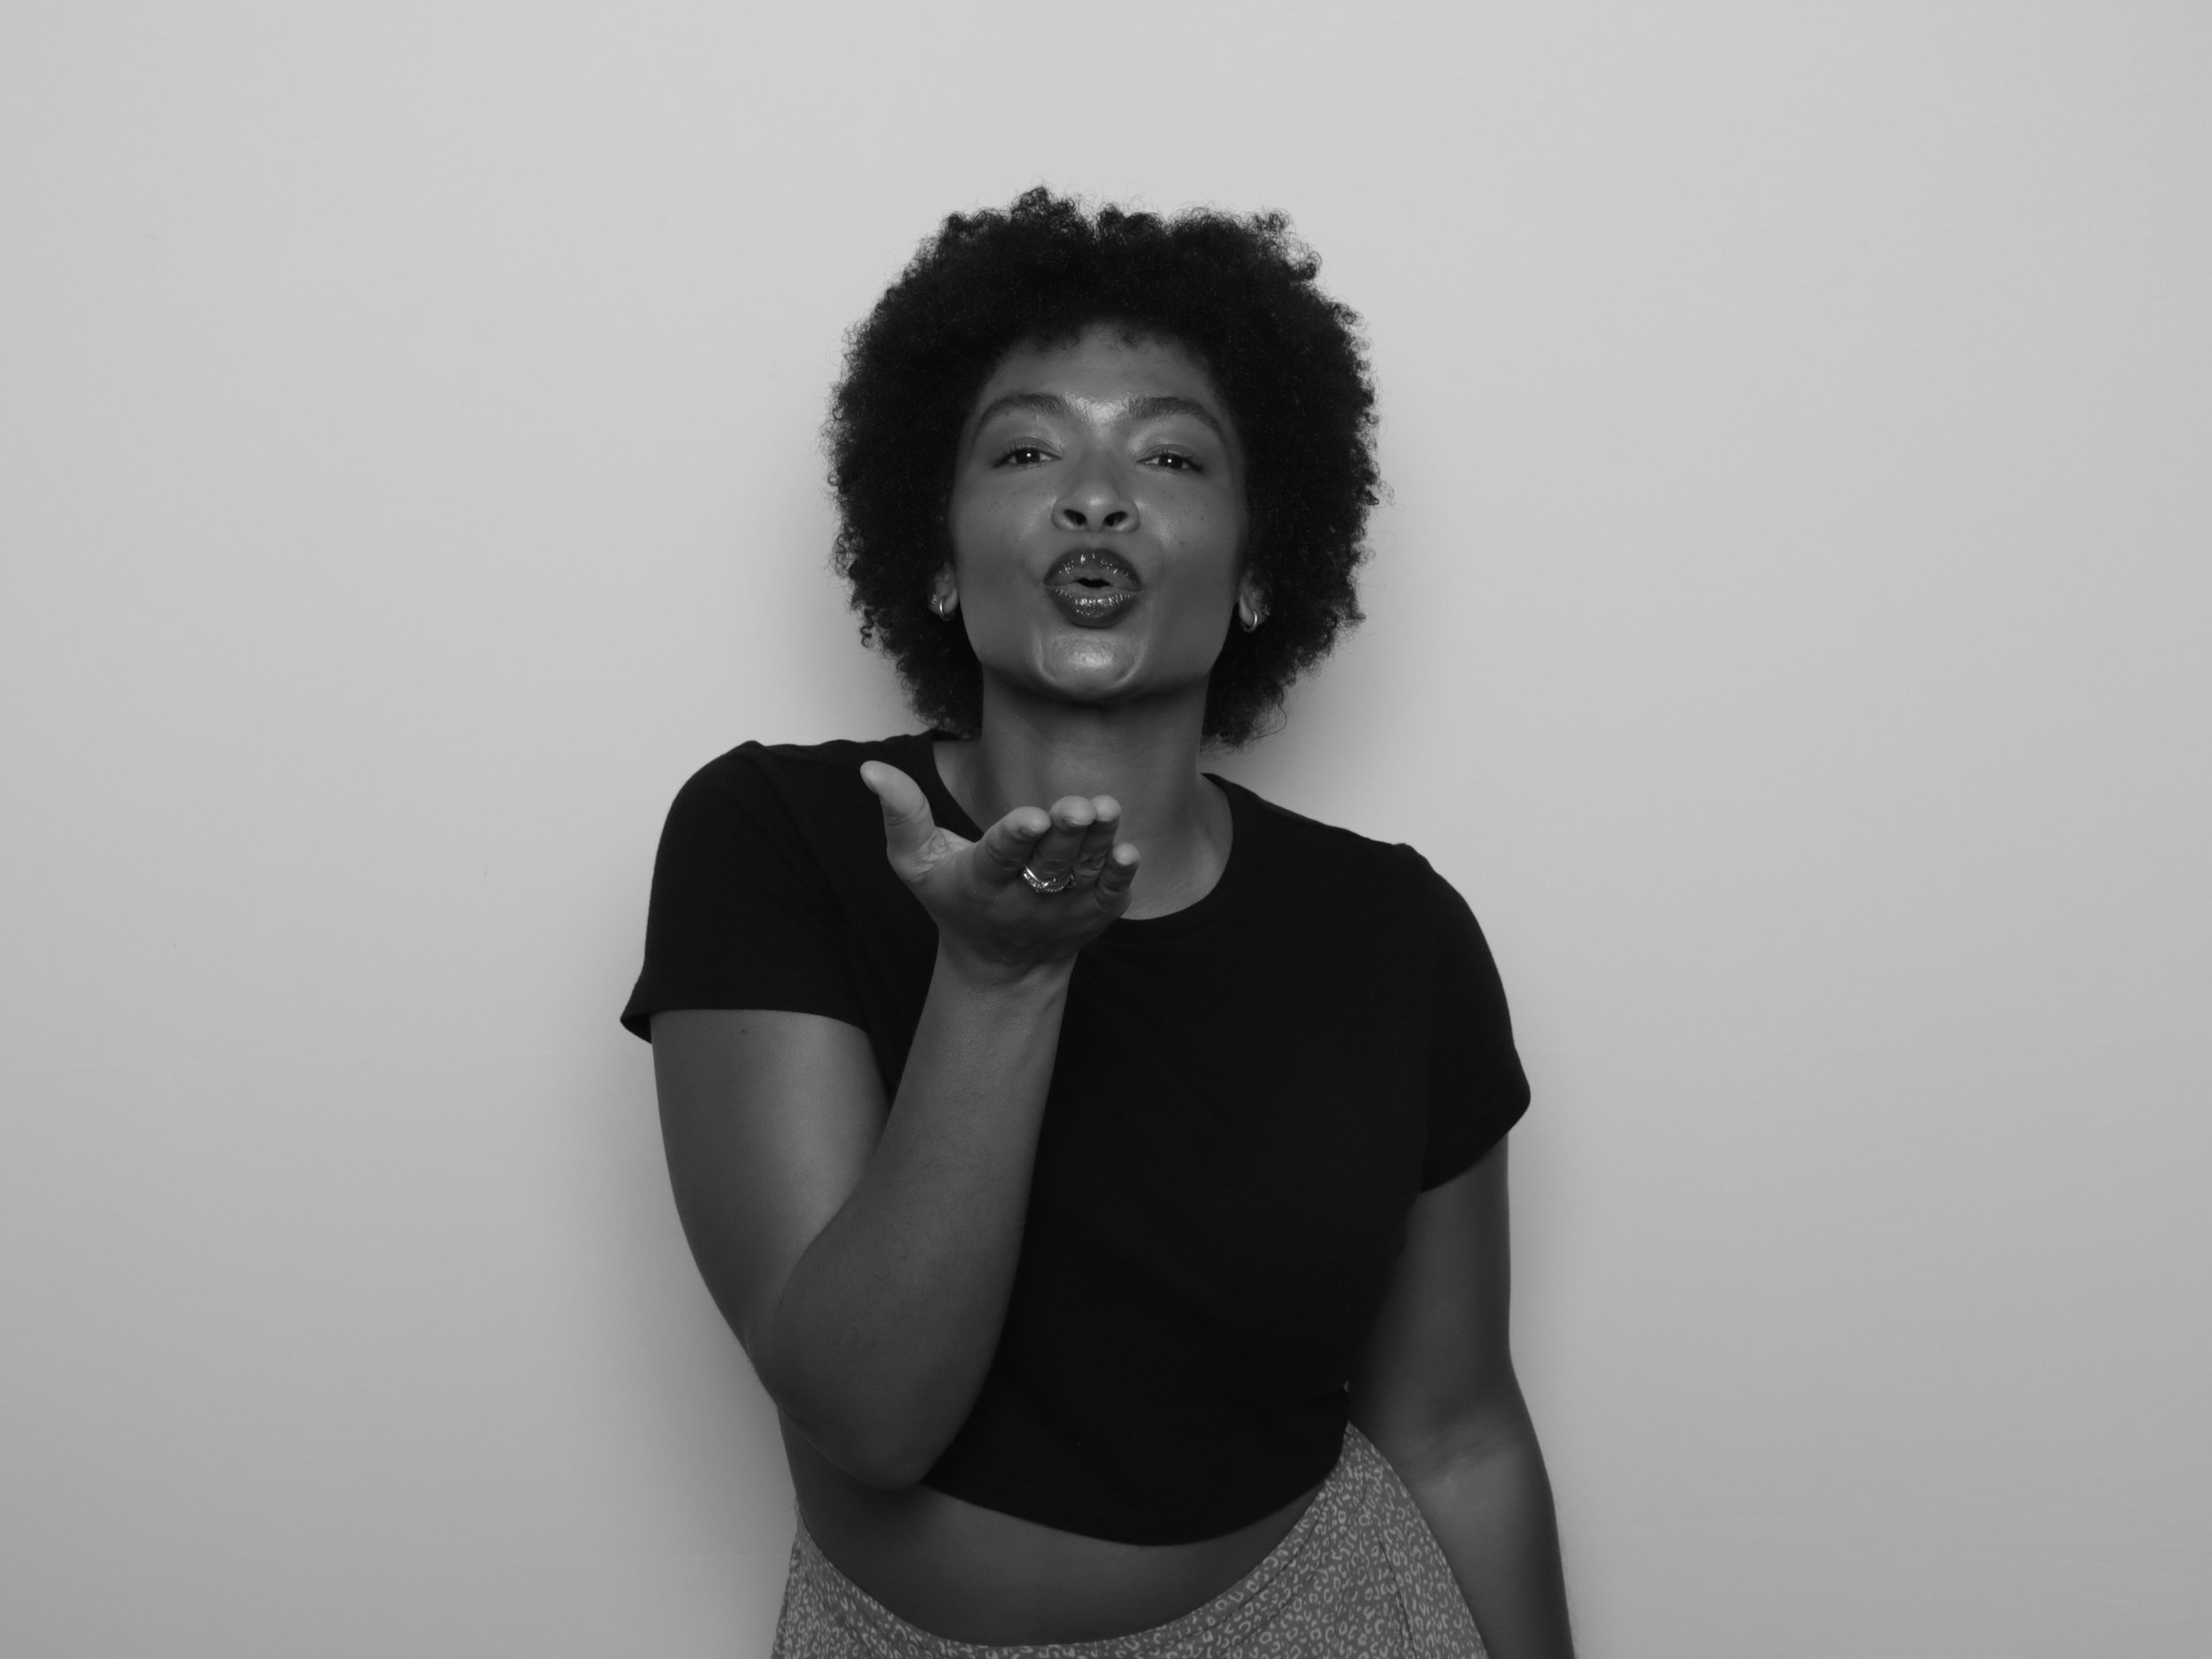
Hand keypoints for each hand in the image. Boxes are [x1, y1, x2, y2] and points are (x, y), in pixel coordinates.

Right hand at [858, 763, 1138, 978]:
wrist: (1003, 964)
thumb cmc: (955, 898)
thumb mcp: (916, 863)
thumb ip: (902, 815)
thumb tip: (871, 768)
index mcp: (981, 882)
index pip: (999, 857)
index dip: (1016, 837)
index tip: (1033, 817)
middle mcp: (1025, 900)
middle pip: (1048, 863)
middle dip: (1064, 834)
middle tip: (1078, 806)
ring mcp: (1064, 910)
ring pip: (1084, 873)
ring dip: (1099, 843)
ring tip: (1106, 810)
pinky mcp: (1094, 915)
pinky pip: (1111, 896)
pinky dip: (1119, 876)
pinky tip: (1127, 852)